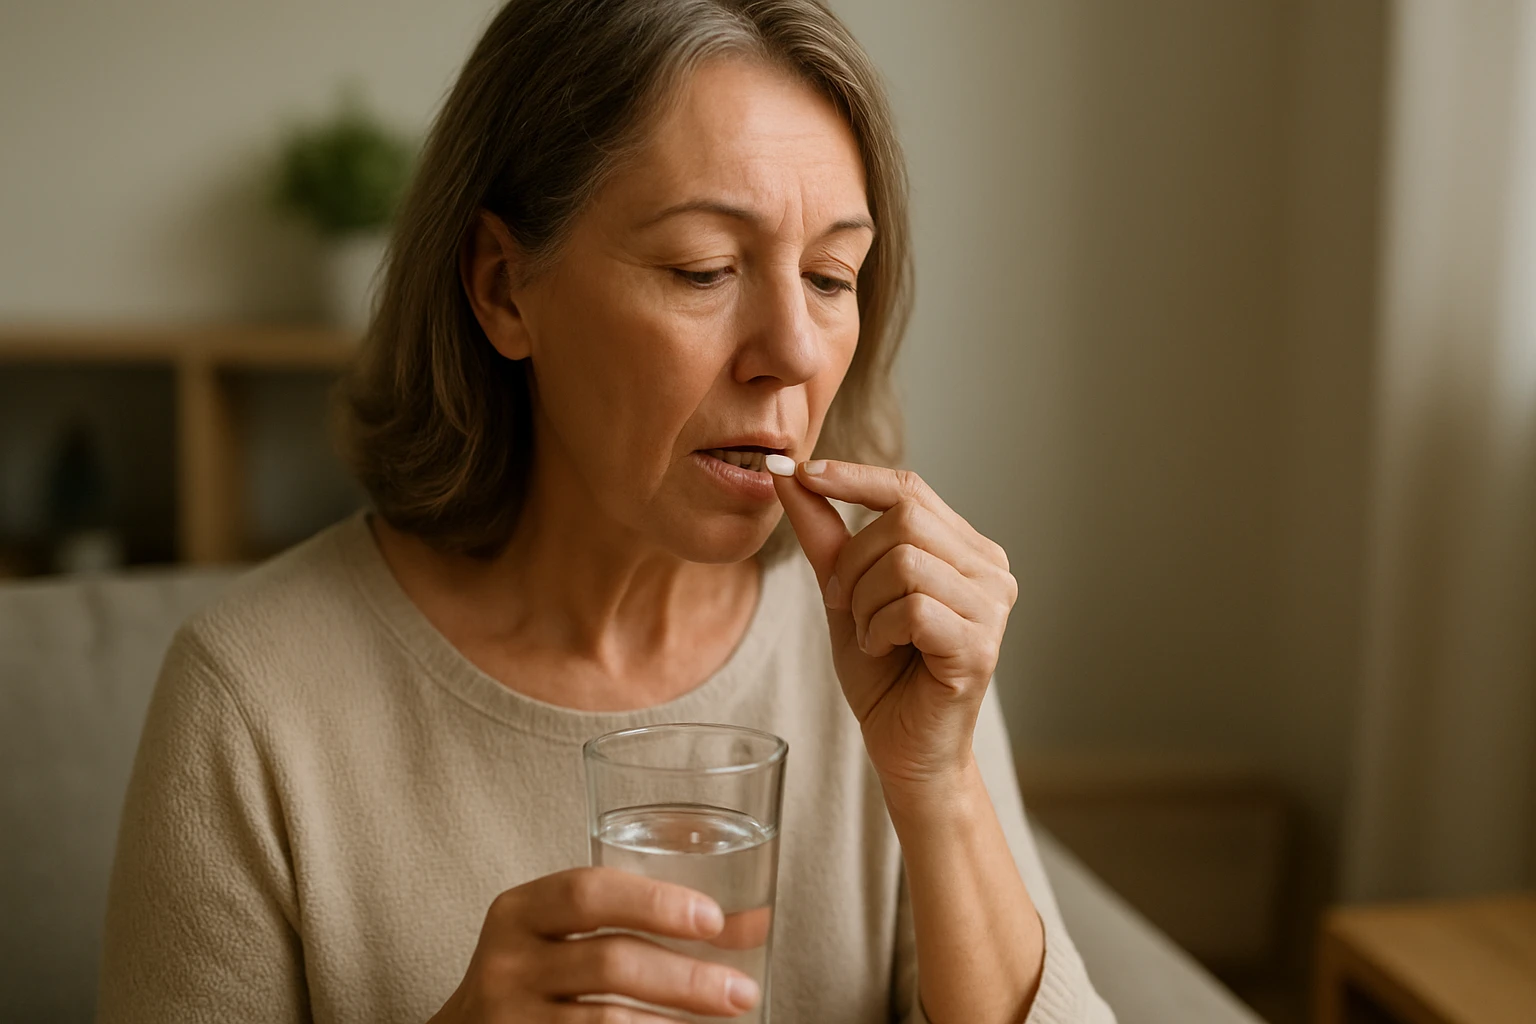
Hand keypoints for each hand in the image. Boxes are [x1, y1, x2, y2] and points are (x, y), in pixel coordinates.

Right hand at [429, 867, 760, 1022]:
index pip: (588, 892)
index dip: (654, 902)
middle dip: (686, 978)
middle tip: (741, 992)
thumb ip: (645, 919)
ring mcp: (511, 1020)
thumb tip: (754, 923)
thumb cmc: (539, 974)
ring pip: (608, 1023)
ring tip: (727, 1021)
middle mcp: (507, 965)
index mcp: (520, 911)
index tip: (713, 918)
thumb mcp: (569, 934)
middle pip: (609, 963)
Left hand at [771, 460, 1017, 802]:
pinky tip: (884, 651)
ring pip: (905, 562)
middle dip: (855, 562)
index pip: (911, 489)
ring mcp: (992, 608)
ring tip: (871, 634)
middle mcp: (990, 569)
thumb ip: (825, 535)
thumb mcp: (845, 591)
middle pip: (904, 520)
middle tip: (846, 605)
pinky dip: (879, 630)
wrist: (902, 747)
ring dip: (865, 602)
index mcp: (966, 548)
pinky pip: (912, 609)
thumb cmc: (883, 671)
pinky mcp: (980, 646)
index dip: (854, 477)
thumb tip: (789, 476)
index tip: (802, 473)